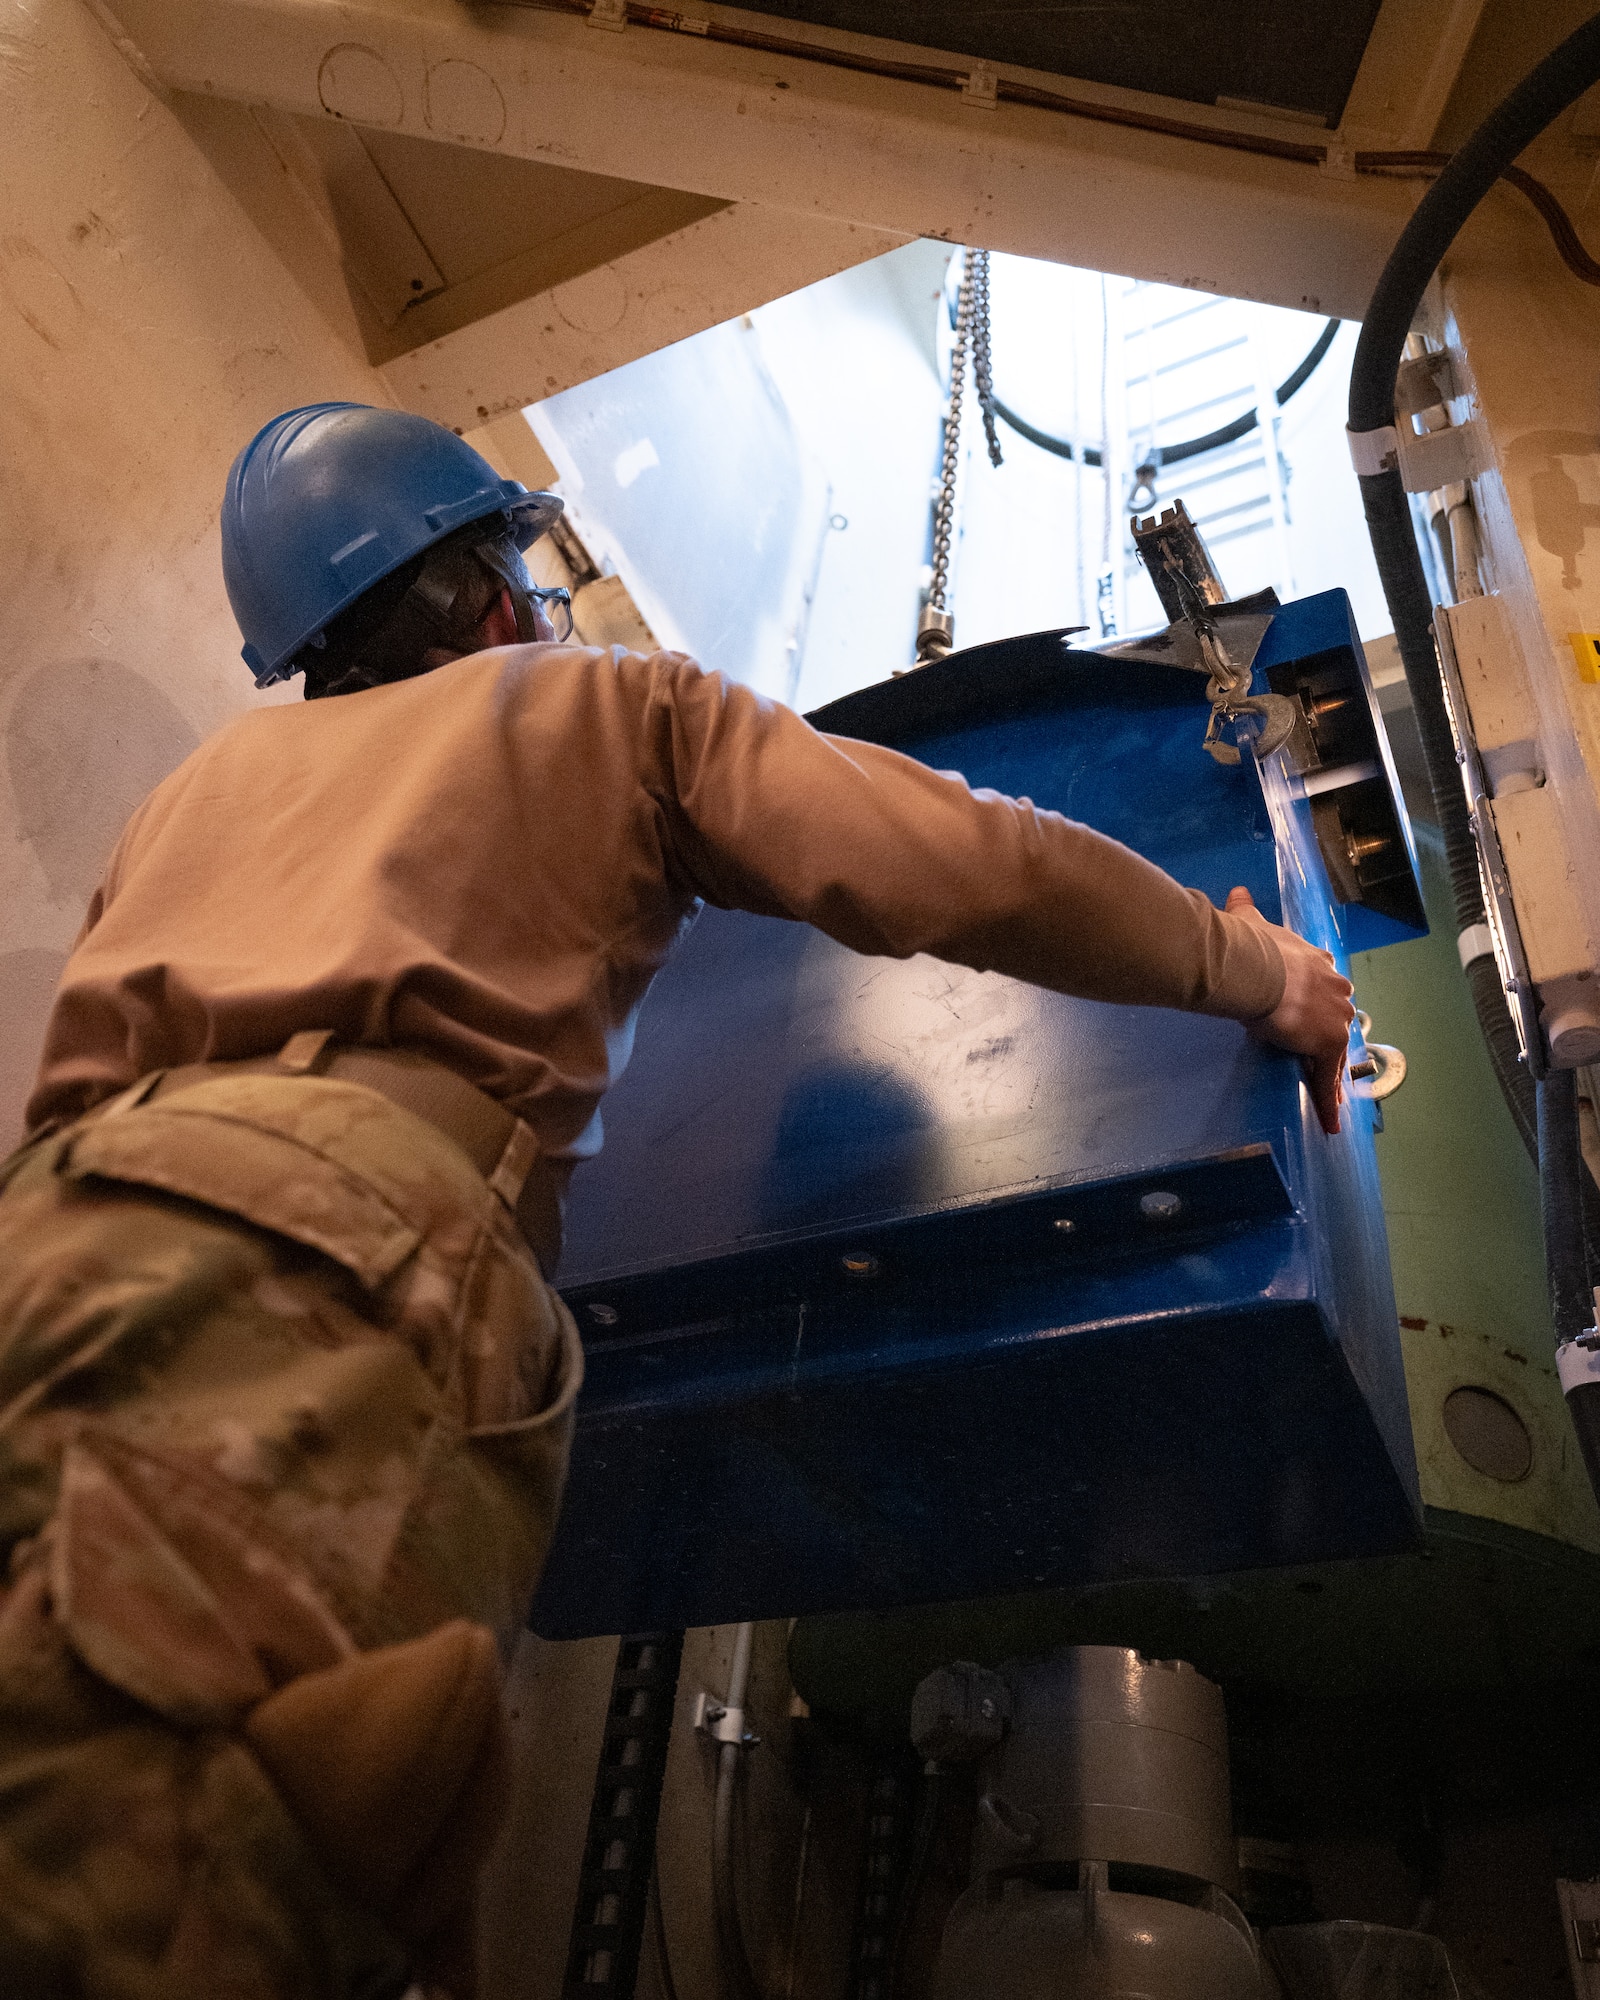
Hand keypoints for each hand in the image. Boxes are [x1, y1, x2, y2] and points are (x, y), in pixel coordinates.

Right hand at [1225, 886, 1354, 1135]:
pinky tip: (1330, 1123)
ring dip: (1329, 1071)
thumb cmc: (1250, 946)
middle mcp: (1335, 989)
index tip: (1309, 1013)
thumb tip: (1237, 893)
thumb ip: (1246, 910)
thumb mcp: (1250, 922)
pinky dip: (1328, 1101)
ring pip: (1336, 1053)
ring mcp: (1335, 1018)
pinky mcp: (1328, 1044)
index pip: (1325, 987)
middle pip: (1337, 1020)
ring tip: (1323, 1092)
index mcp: (1318, 962)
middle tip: (1314, 1054)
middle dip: (1328, 1036)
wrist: (1254, 967)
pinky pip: (1327, 1079)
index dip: (1317, 1002)